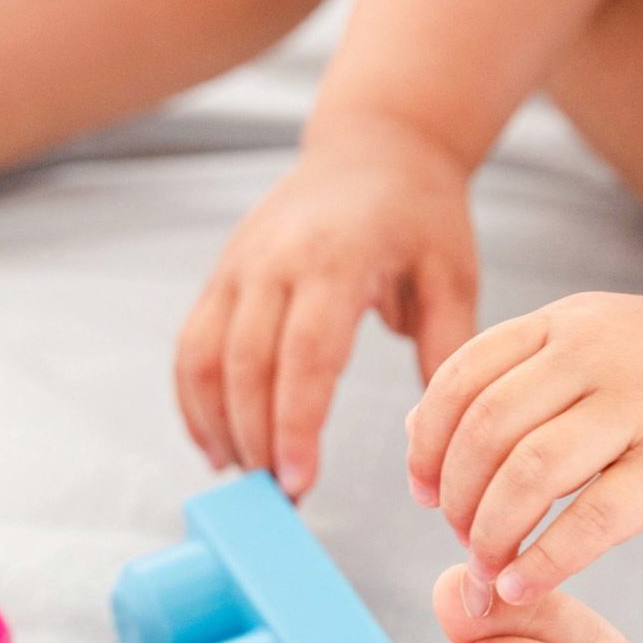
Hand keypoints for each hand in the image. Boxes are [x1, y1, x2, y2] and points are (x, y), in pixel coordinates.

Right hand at [175, 118, 477, 497]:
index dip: (295, 424)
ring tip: (245, 476)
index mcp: (335, 260)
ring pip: (203, 359)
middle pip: (243, 365)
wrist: (374, 144)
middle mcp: (273, 261)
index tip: (300, 481)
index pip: (303, 356)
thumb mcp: (451, 275)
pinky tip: (217, 442)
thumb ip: (445, 352)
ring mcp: (237, 267)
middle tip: (276, 498)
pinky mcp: (219, 276)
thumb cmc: (420, 212)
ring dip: (216, 425)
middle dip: (254, 439)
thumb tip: (433, 435)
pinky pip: (190, 346)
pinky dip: (194, 401)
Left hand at [406, 292, 642, 609]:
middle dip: (457, 497)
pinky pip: (594, 518)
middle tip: (460, 540)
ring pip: (530, 472)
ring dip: (491, 533)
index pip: (460, 379)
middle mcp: (595, 352)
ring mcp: (642, 403)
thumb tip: (415, 430)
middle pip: (486, 430)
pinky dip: (545, 560)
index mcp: (560, 325)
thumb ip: (504, 384)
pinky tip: (523, 586)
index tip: (421, 492)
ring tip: (486, 571)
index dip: (427, 444)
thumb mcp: (582, 352)